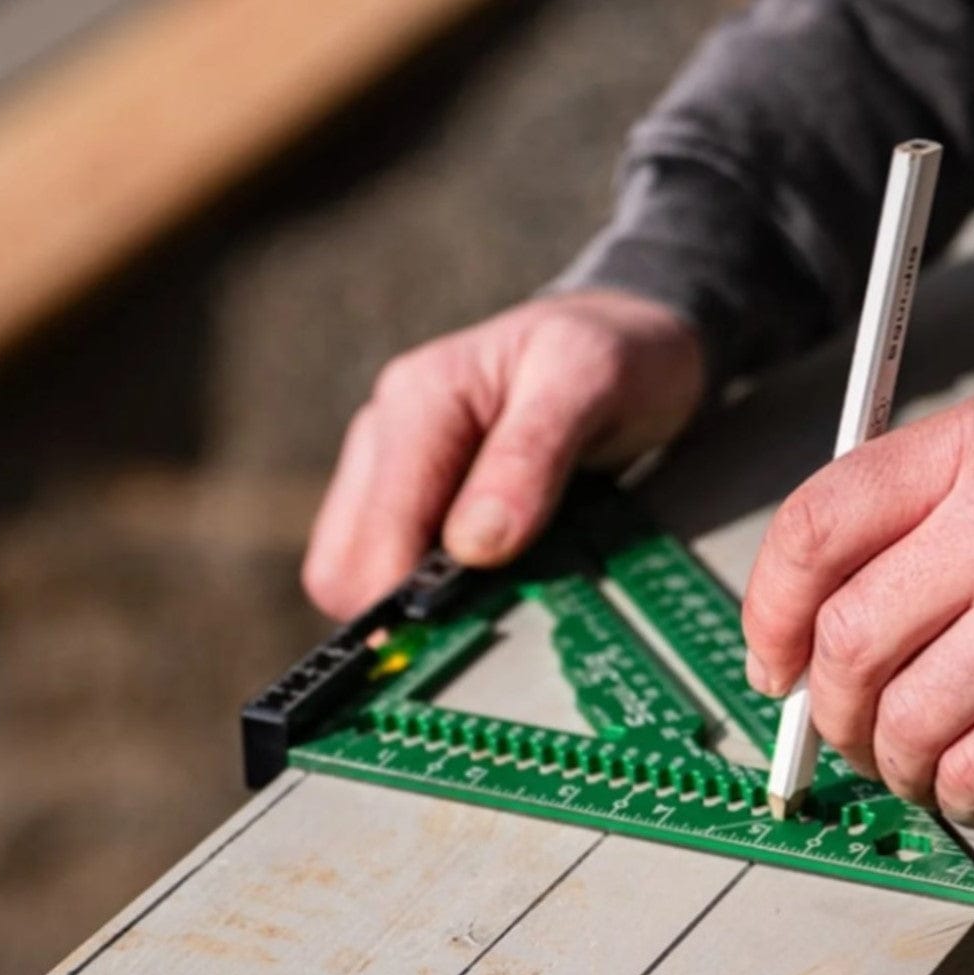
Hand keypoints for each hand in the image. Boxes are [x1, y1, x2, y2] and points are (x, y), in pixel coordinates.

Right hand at [303, 289, 704, 619]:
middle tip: (482, 622)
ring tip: (489, 600)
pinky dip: (427, 595)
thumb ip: (531, 458)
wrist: (632, 334)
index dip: (406, 601)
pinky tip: (482, 587)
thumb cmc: (615, 352)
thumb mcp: (589, 383)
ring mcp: (392, 467)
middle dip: (399, 612)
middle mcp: (387, 433)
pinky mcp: (411, 496)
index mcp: (417, 400)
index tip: (459, 639)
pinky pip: (389, 567)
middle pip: (341, 567)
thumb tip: (476, 547)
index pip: (375, 533)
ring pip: (354, 574)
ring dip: (411, 607)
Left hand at [743, 392, 973, 826]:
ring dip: (890, 762)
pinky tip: (965, 783)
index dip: (766, 610)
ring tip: (905, 762)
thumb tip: (795, 641)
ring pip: (908, 716)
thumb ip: (900, 526)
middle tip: (842, 729)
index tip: (770, 662)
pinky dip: (958, 792)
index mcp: (972, 445)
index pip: (816, 527)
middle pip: (850, 638)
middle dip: (828, 709)